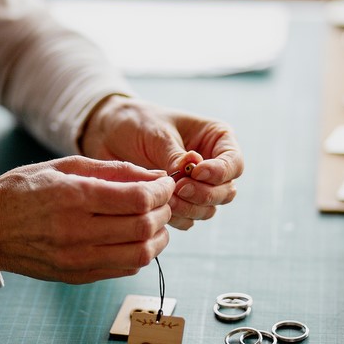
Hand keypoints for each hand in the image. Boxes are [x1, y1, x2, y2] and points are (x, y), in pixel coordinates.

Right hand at [0, 156, 174, 283]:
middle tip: (162, 202)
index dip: (162, 191)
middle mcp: (77, 232)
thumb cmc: (25, 190)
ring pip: (140, 255)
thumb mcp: (66, 167)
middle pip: (144, 228)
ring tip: (154, 223)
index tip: (166, 184)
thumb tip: (155, 176)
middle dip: (164, 212)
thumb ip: (115, 171)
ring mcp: (77, 259)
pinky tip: (134, 239)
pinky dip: (140, 254)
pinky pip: (124, 270)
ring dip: (158, 238)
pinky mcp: (77, 276)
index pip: (138, 199)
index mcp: (74, 197)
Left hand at [80, 95, 243, 229]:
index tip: (196, 172)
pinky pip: (189, 220)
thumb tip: (193, 170)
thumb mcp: (157, 134)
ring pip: (209, 209)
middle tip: (179, 188)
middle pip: (226, 191)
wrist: (110, 135)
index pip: (234, 163)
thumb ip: (175, 155)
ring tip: (166, 198)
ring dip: (190, 208)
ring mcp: (197, 187)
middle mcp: (212, 165)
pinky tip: (160, 207)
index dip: (220, 172)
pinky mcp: (180, 203)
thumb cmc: (137, 123)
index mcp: (216, 139)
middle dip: (205, 194)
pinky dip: (177, 218)